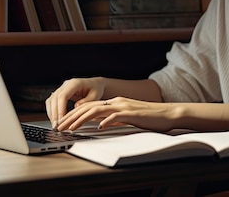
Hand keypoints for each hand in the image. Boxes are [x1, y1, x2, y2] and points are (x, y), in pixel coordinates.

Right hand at [45, 77, 103, 127]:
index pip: (63, 96)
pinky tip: (55, 120)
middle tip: (56, 126)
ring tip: (55, 125)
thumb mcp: (95, 96)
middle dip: (54, 113)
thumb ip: (86, 102)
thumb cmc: (96, 89)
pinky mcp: (60, 93)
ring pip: (51, 100)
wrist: (95, 85)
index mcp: (75, 83)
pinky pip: (52, 102)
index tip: (61, 119)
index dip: (60, 108)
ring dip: (51, 113)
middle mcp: (66, 85)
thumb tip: (75, 107)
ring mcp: (62, 88)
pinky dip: (52, 111)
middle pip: (55, 98)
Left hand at [55, 96, 177, 132]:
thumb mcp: (128, 117)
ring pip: (97, 110)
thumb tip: (101, 124)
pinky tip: (98, 128)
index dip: (74, 114)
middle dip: (72, 117)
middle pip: (89, 106)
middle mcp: (117, 101)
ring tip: (71, 128)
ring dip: (81, 119)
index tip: (64, 123)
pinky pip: (115, 116)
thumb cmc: (150, 117)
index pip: (90, 106)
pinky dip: (105, 121)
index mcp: (115, 102)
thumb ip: (114, 118)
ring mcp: (124, 106)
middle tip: (60, 126)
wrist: (168, 113)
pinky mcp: (132, 113)